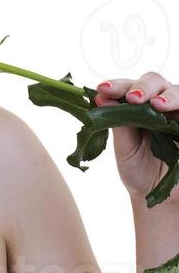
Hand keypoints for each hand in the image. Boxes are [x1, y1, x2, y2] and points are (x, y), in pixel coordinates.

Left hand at [95, 70, 178, 203]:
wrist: (156, 191)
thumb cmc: (137, 169)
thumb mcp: (124, 148)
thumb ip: (118, 124)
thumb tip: (101, 99)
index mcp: (136, 106)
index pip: (127, 87)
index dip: (117, 85)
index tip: (103, 89)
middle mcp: (157, 104)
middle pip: (154, 81)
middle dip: (143, 86)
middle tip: (132, 97)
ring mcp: (176, 112)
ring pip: (176, 91)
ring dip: (168, 95)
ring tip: (157, 105)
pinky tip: (171, 110)